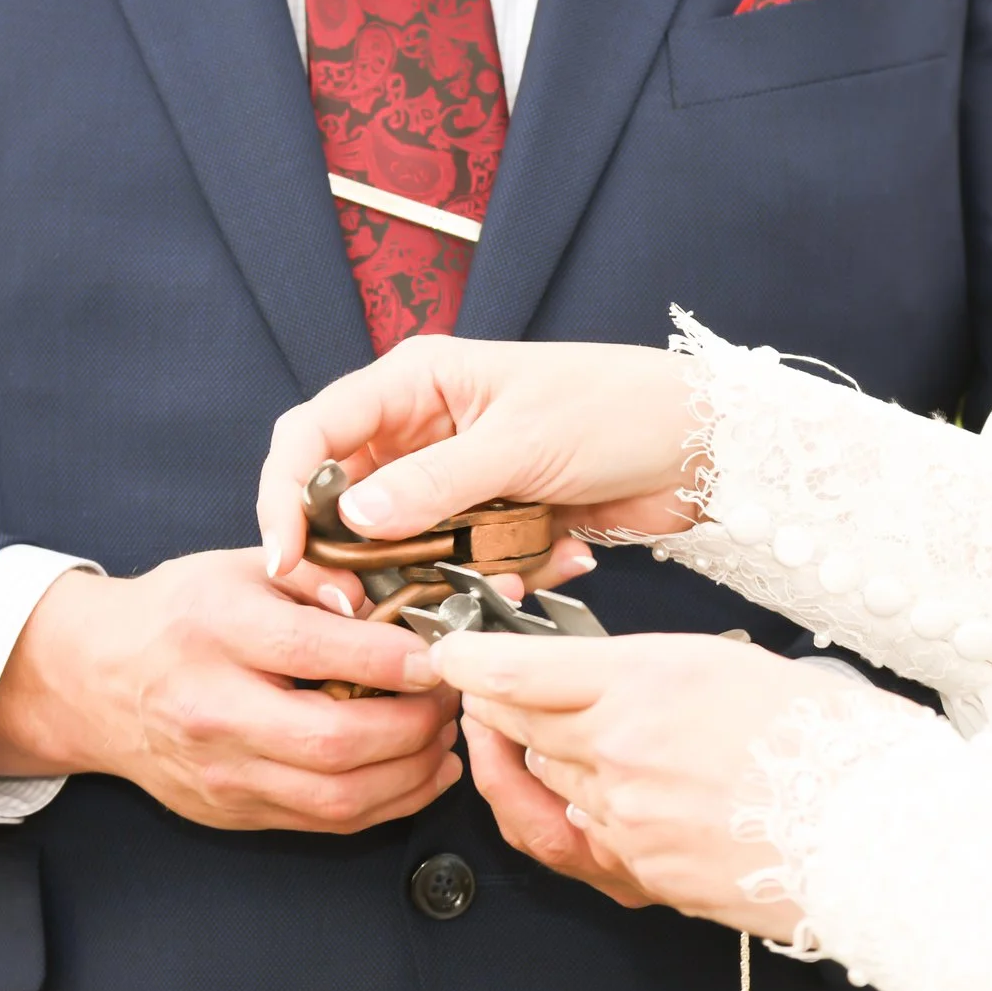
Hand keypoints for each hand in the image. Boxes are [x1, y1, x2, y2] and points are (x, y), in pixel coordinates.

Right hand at [0, 552, 463, 833]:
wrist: (95, 681)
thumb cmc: (177, 615)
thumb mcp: (239, 566)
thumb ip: (316, 575)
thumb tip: (388, 603)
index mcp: (212, 632)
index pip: (311, 651)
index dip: (389, 657)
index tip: (439, 652)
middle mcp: (212, 710)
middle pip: (334, 740)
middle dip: (414, 724)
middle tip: (449, 697)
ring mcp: (222, 772)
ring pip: (339, 797)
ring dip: (412, 771)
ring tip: (443, 735)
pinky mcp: (234, 812)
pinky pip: (327, 822)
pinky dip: (389, 802)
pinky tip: (420, 771)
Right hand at [258, 335, 701, 586]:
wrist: (706, 449)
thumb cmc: (618, 411)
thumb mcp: (522, 442)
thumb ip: (435, 482)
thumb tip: (351, 517)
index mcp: (414, 382)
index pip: (313, 433)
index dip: (286, 494)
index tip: (286, 558)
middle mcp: (422, 429)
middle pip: (341, 498)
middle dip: (346, 555)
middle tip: (355, 608)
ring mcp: (455, 480)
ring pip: (396, 542)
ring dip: (420, 576)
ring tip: (460, 597)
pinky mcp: (489, 522)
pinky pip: (452, 563)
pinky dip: (477, 581)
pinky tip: (527, 578)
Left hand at [431, 630, 862, 939]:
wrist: (884, 836)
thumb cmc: (838, 744)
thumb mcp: (738, 664)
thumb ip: (651, 670)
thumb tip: (602, 678)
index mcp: (648, 680)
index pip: (519, 670)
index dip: (473, 661)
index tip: (453, 654)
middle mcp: (623, 749)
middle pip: (521, 726)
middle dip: (501, 706)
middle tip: (493, 690)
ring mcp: (626, 817)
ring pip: (545, 781)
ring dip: (539, 759)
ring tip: (554, 738)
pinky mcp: (642, 872)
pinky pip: (576, 838)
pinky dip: (570, 814)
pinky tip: (584, 798)